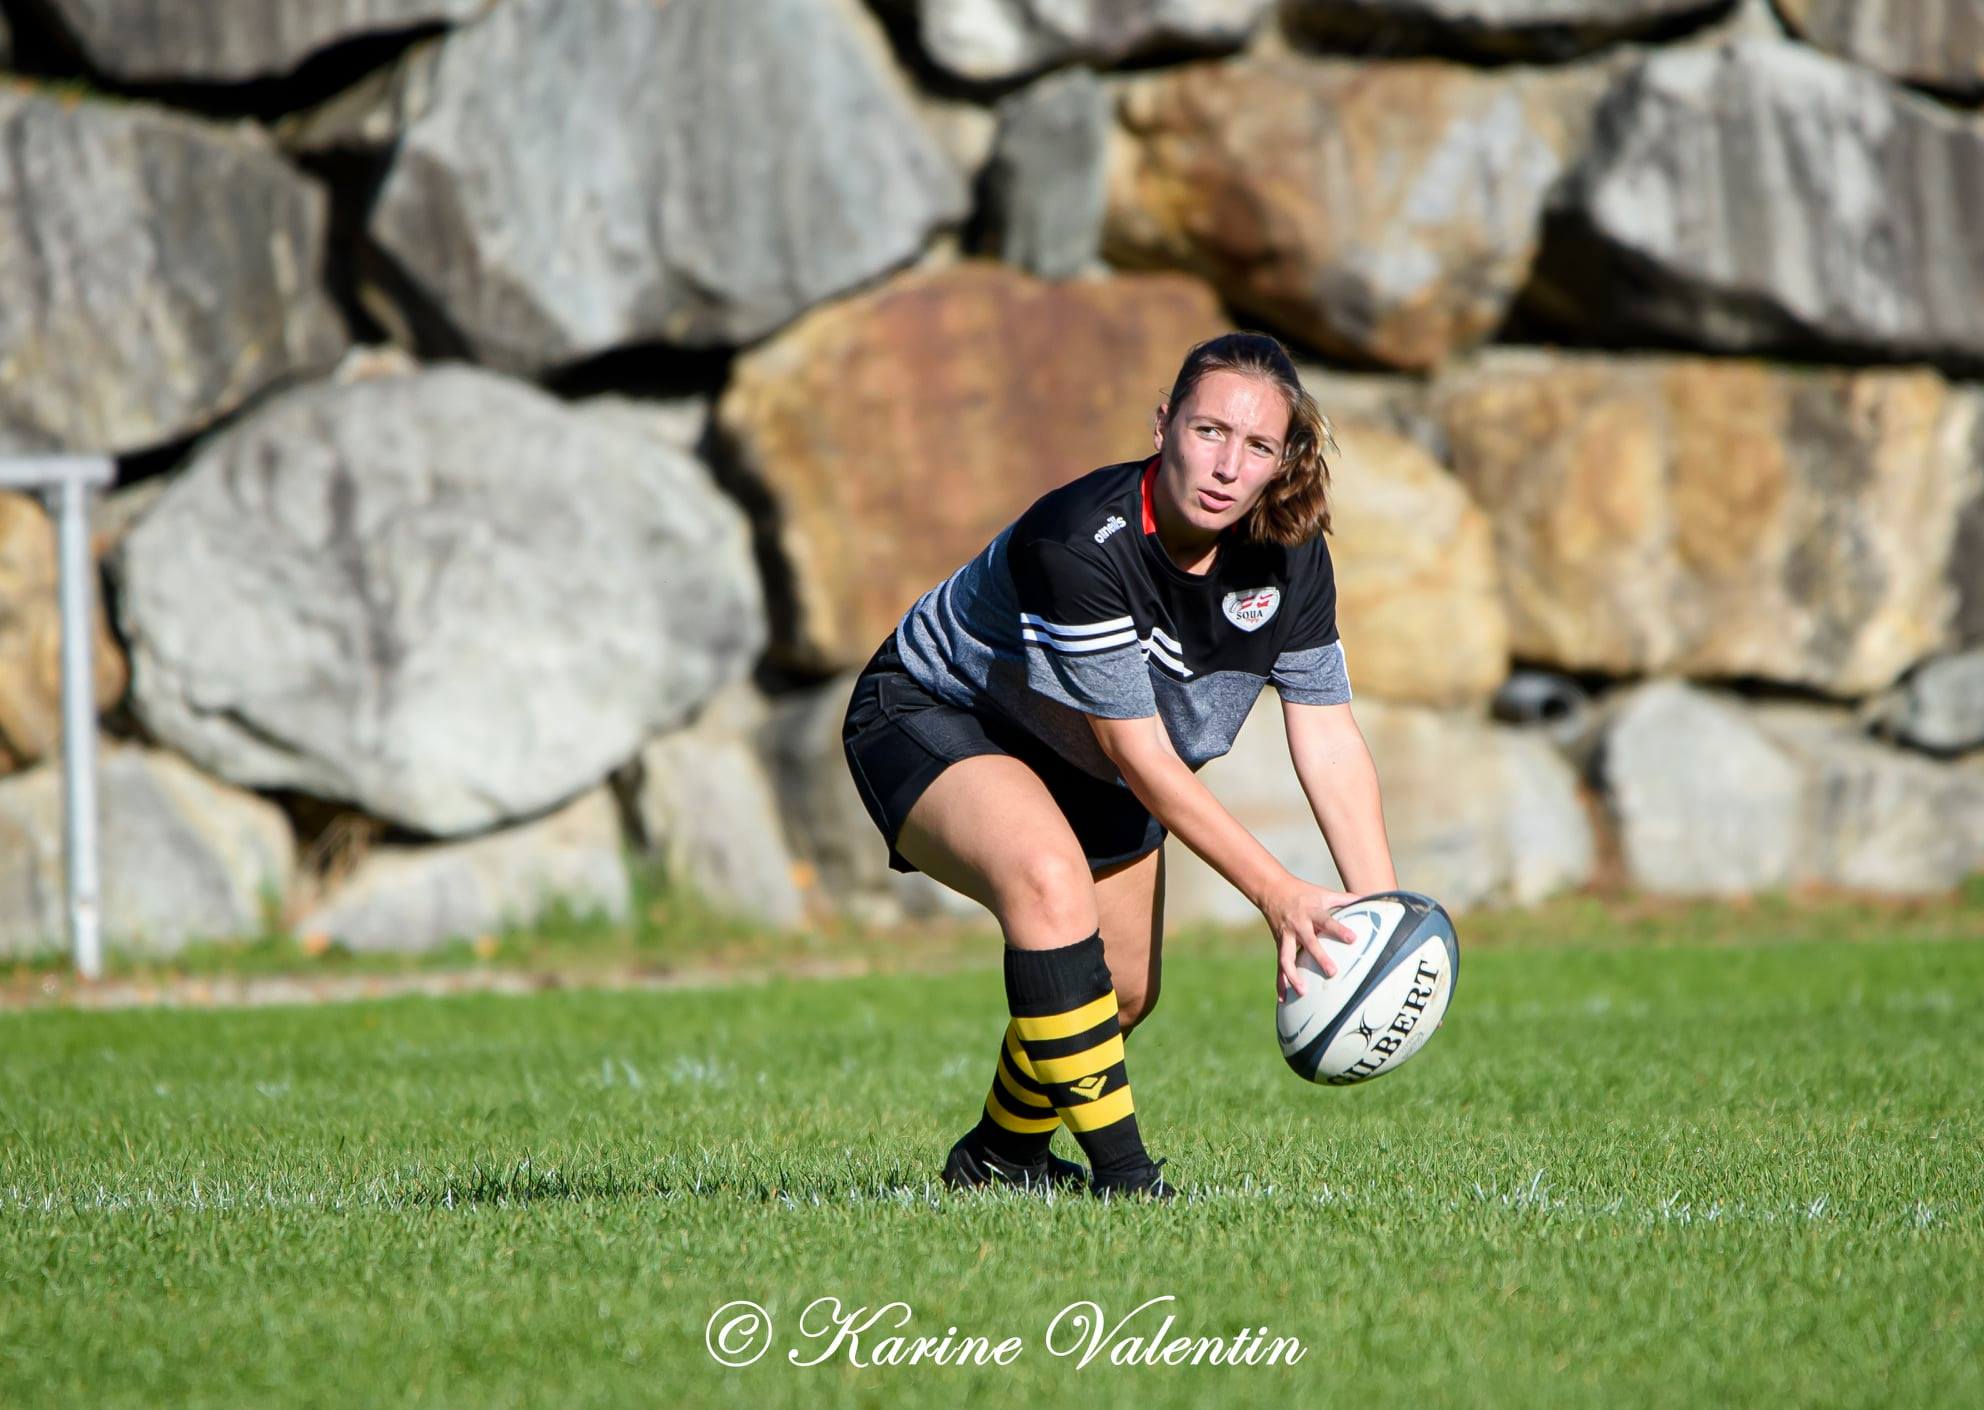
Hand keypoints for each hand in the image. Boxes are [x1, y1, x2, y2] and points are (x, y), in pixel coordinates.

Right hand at [1263, 878, 1362, 1001]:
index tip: (1353, 939)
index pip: (1327, 921)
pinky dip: (1280, 983)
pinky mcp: (1279, 945)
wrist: (1272, 890)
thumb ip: (1345, 899)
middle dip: (1319, 958)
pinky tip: (1283, 999)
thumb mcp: (1323, 893)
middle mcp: (1298, 925)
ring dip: (1293, 977)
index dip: (1339, 930)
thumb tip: (1369, 898)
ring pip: (1286, 959)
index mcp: (1311, 912)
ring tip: (1303, 992)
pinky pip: (1279, 966)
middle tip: (1332, 973)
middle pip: (1308, 943)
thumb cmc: (1303, 892)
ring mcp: (1286, 937)